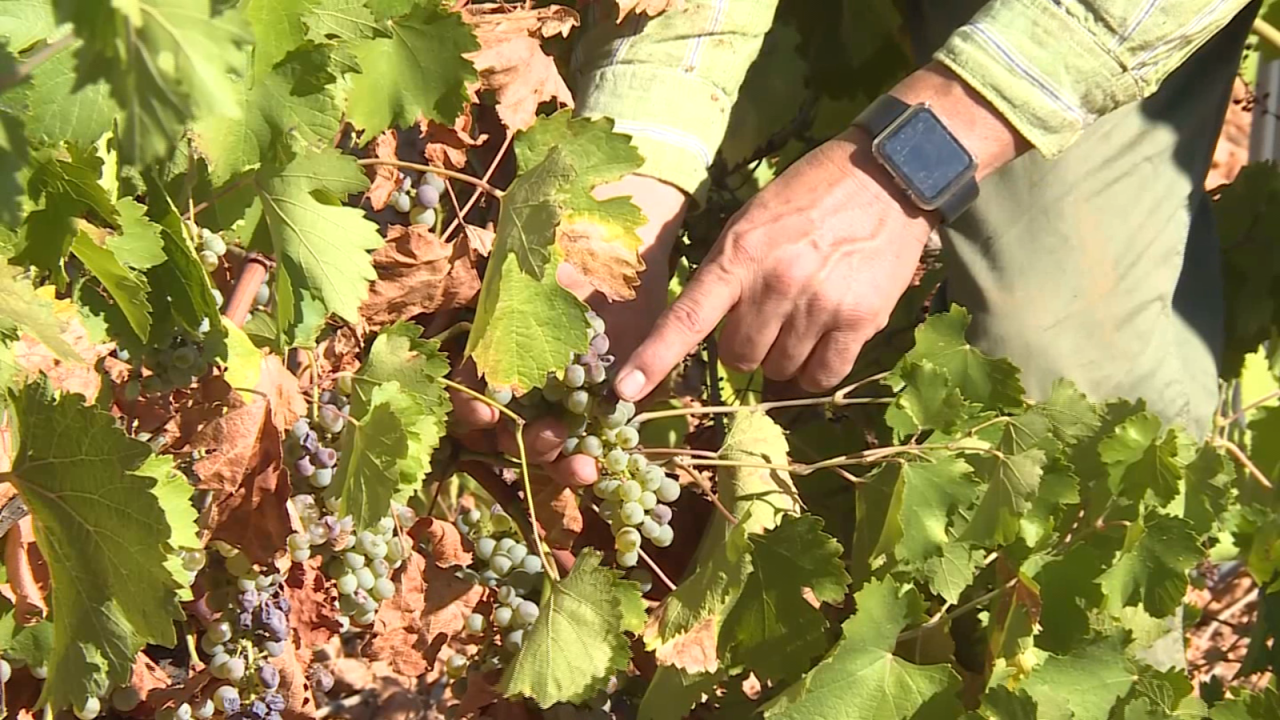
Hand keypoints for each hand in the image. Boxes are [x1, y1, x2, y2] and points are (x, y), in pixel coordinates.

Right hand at [449, 176, 688, 485]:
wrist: (631, 228)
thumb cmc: (573, 239)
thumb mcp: (536, 266)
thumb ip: (510, 311)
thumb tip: (486, 360)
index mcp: (496, 344)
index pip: (467, 389)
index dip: (468, 408)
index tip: (487, 411)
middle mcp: (525, 373)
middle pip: (505, 427)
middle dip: (520, 441)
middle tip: (545, 438)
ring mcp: (566, 390)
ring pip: (546, 441)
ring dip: (555, 458)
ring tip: (581, 462)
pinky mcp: (606, 398)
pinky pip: (591, 438)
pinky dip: (592, 454)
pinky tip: (598, 465)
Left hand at [614, 131, 932, 397]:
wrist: (887, 175)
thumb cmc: (810, 196)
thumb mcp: (752, 221)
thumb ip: (728, 273)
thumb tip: (708, 329)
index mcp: (739, 256)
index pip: (688, 318)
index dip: (654, 358)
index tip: (625, 390)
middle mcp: (776, 284)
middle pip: (738, 358)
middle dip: (746, 346)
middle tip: (768, 313)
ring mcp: (819, 306)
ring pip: (779, 370)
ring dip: (783, 356)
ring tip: (804, 313)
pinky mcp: (860, 321)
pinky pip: (823, 376)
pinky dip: (817, 369)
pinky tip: (825, 338)